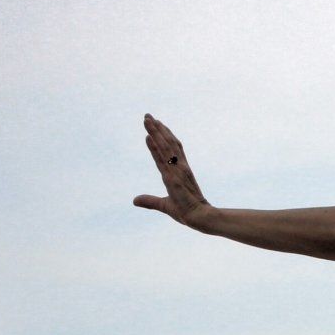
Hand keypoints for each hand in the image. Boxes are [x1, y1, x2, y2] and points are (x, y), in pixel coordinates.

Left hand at [132, 114, 211, 228]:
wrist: (199, 217)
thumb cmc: (186, 212)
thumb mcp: (164, 205)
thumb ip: (150, 201)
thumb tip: (134, 200)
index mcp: (180, 171)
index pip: (172, 149)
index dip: (164, 136)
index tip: (157, 125)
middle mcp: (180, 167)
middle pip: (168, 143)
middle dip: (158, 129)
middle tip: (148, 116)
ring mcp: (177, 170)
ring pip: (165, 147)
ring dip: (155, 132)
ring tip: (147, 119)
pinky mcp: (173, 177)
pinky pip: (163, 159)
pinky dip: (155, 147)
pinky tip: (148, 137)